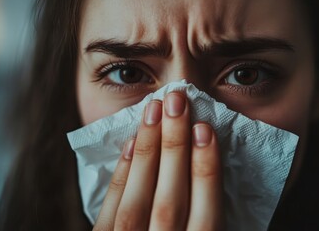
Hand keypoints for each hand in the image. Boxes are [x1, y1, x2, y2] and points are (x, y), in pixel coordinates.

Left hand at [93, 92, 223, 229]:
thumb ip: (204, 216)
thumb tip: (207, 156)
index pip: (206, 216)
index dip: (206, 172)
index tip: (204, 130)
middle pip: (169, 203)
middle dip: (174, 149)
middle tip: (177, 102)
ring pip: (136, 206)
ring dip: (147, 154)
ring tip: (154, 110)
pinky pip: (111, 214)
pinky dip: (122, 177)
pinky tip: (131, 143)